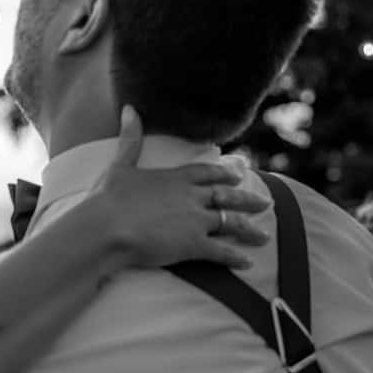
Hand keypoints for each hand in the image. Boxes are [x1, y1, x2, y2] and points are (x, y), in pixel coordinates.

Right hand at [87, 105, 270, 269]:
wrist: (107, 227)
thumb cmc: (108, 198)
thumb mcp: (120, 165)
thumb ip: (130, 139)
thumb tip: (130, 108)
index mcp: (176, 177)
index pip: (207, 172)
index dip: (224, 174)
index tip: (239, 174)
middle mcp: (192, 197)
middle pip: (227, 196)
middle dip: (247, 200)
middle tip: (265, 203)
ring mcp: (196, 221)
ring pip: (231, 223)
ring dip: (249, 230)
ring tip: (264, 236)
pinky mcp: (194, 245)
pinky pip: (221, 252)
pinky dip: (235, 258)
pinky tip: (247, 264)